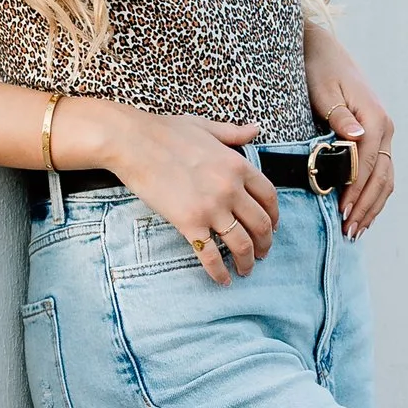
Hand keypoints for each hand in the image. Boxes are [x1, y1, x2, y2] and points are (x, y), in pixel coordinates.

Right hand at [96, 108, 278, 282]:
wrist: (133, 142)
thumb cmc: (165, 132)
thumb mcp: (206, 127)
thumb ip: (233, 133)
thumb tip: (255, 130)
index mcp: (238, 165)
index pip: (269, 197)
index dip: (275, 216)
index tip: (273, 227)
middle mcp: (230, 189)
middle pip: (261, 224)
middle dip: (265, 243)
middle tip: (262, 253)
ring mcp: (211, 208)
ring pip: (241, 244)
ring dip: (247, 261)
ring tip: (246, 270)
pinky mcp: (189, 223)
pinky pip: (210, 254)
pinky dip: (219, 272)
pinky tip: (222, 280)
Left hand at [304, 24, 395, 235]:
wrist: (323, 50)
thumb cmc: (319, 69)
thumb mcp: (324, 90)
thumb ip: (340, 116)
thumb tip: (356, 137)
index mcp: (376, 119)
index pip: (368, 165)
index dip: (356, 191)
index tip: (341, 212)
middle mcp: (385, 128)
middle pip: (381, 176)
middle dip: (365, 206)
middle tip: (348, 230)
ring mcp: (384, 133)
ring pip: (385, 178)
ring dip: (372, 205)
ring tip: (356, 228)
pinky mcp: (377, 137)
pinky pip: (381, 171)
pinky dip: (374, 193)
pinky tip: (363, 210)